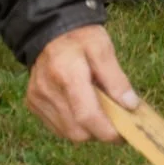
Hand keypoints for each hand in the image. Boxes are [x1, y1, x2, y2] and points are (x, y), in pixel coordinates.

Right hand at [24, 23, 136, 142]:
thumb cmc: (80, 38)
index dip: (107, 131)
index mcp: (67, 73)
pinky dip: (73, 125)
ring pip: (68, 133)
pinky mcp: (32, 103)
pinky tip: (80, 107)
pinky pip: (57, 127)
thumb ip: (116, 78)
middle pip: (77, 131)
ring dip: (86, 130)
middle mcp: (47, 89)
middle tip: (113, 121)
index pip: (87, 115)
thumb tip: (130, 105)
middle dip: (99, 132)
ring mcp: (37, 98)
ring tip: (97, 110)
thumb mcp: (103, 48)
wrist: (50, 30)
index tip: (123, 134)